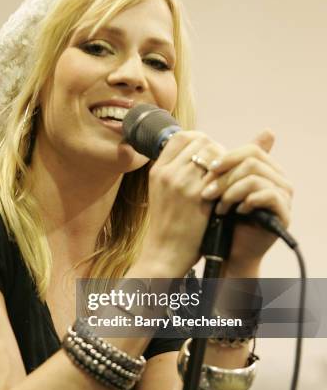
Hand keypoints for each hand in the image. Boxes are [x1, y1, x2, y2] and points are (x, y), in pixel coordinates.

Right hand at [138, 131, 225, 276]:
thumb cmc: (168, 224)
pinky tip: (231, 188)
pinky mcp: (198, 197)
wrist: (165, 252)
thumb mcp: (161, 192)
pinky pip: (220, 175)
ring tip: (228, 176)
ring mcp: (182, 183)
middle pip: (200, 142)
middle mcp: (168, 173)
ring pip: (213, 155)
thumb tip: (199, 152)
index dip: (199, 140)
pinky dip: (229, 178)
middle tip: (224, 165)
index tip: (208, 153)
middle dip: (216, 150)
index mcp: (157, 170)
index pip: (181, 137)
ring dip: (226, 163)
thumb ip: (175, 171)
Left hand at [200, 130, 293, 268]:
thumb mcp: (219, 189)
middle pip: (253, 160)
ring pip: (255, 177)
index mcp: (266, 169)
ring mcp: (284, 195)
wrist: (231, 251)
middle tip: (207, 192)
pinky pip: (267, 195)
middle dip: (225, 176)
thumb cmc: (223, 219)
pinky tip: (236, 211)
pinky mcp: (284, 212)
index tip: (207, 169)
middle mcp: (279, 179)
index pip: (251, 150)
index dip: (227, 157)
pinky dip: (247, 201)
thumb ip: (219, 168)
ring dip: (231, 191)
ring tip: (219, 207)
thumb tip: (206, 142)